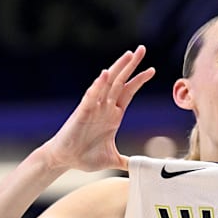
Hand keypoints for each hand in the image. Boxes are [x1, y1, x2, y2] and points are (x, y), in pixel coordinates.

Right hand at [43, 45, 154, 171]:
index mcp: (114, 115)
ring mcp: (94, 108)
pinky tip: (105, 74)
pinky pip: (91, 96)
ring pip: (108, 83)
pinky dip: (98, 85)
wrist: (65, 160)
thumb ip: (128, 162)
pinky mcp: (82, 113)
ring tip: (128, 54)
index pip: (129, 92)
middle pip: (121, 81)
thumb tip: (141, 168)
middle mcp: (105, 107)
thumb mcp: (113, 160)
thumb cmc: (86, 157)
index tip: (152, 70)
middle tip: (142, 49)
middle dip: (131, 65)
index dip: (139, 80)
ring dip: (117, 68)